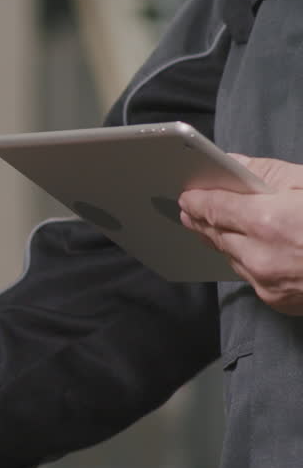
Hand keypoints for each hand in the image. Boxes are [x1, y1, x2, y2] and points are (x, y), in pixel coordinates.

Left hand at [180, 154, 302, 313]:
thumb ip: (270, 174)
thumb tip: (235, 165)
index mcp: (271, 223)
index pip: (214, 208)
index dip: (198, 198)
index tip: (188, 192)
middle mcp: (263, 258)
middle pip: (217, 235)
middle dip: (204, 219)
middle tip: (191, 207)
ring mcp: (270, 285)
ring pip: (232, 257)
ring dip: (224, 239)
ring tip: (213, 223)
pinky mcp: (280, 303)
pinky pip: (251, 276)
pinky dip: (248, 259)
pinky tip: (251, 247)